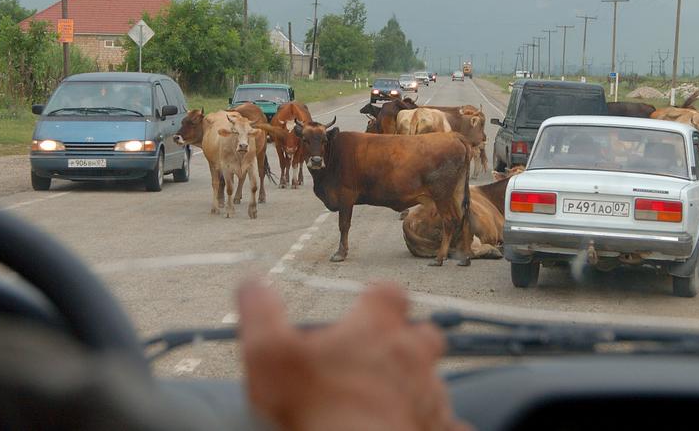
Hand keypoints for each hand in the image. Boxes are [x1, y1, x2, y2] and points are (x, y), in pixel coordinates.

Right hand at [237, 279, 470, 430]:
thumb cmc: (317, 410)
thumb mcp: (269, 355)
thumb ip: (260, 312)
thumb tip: (251, 282)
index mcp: (376, 329)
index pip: (389, 294)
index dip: (379, 298)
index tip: (366, 305)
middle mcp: (412, 356)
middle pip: (424, 335)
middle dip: (408, 343)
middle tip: (380, 360)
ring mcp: (431, 395)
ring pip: (432, 382)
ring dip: (415, 388)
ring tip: (387, 405)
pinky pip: (447, 425)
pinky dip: (432, 427)